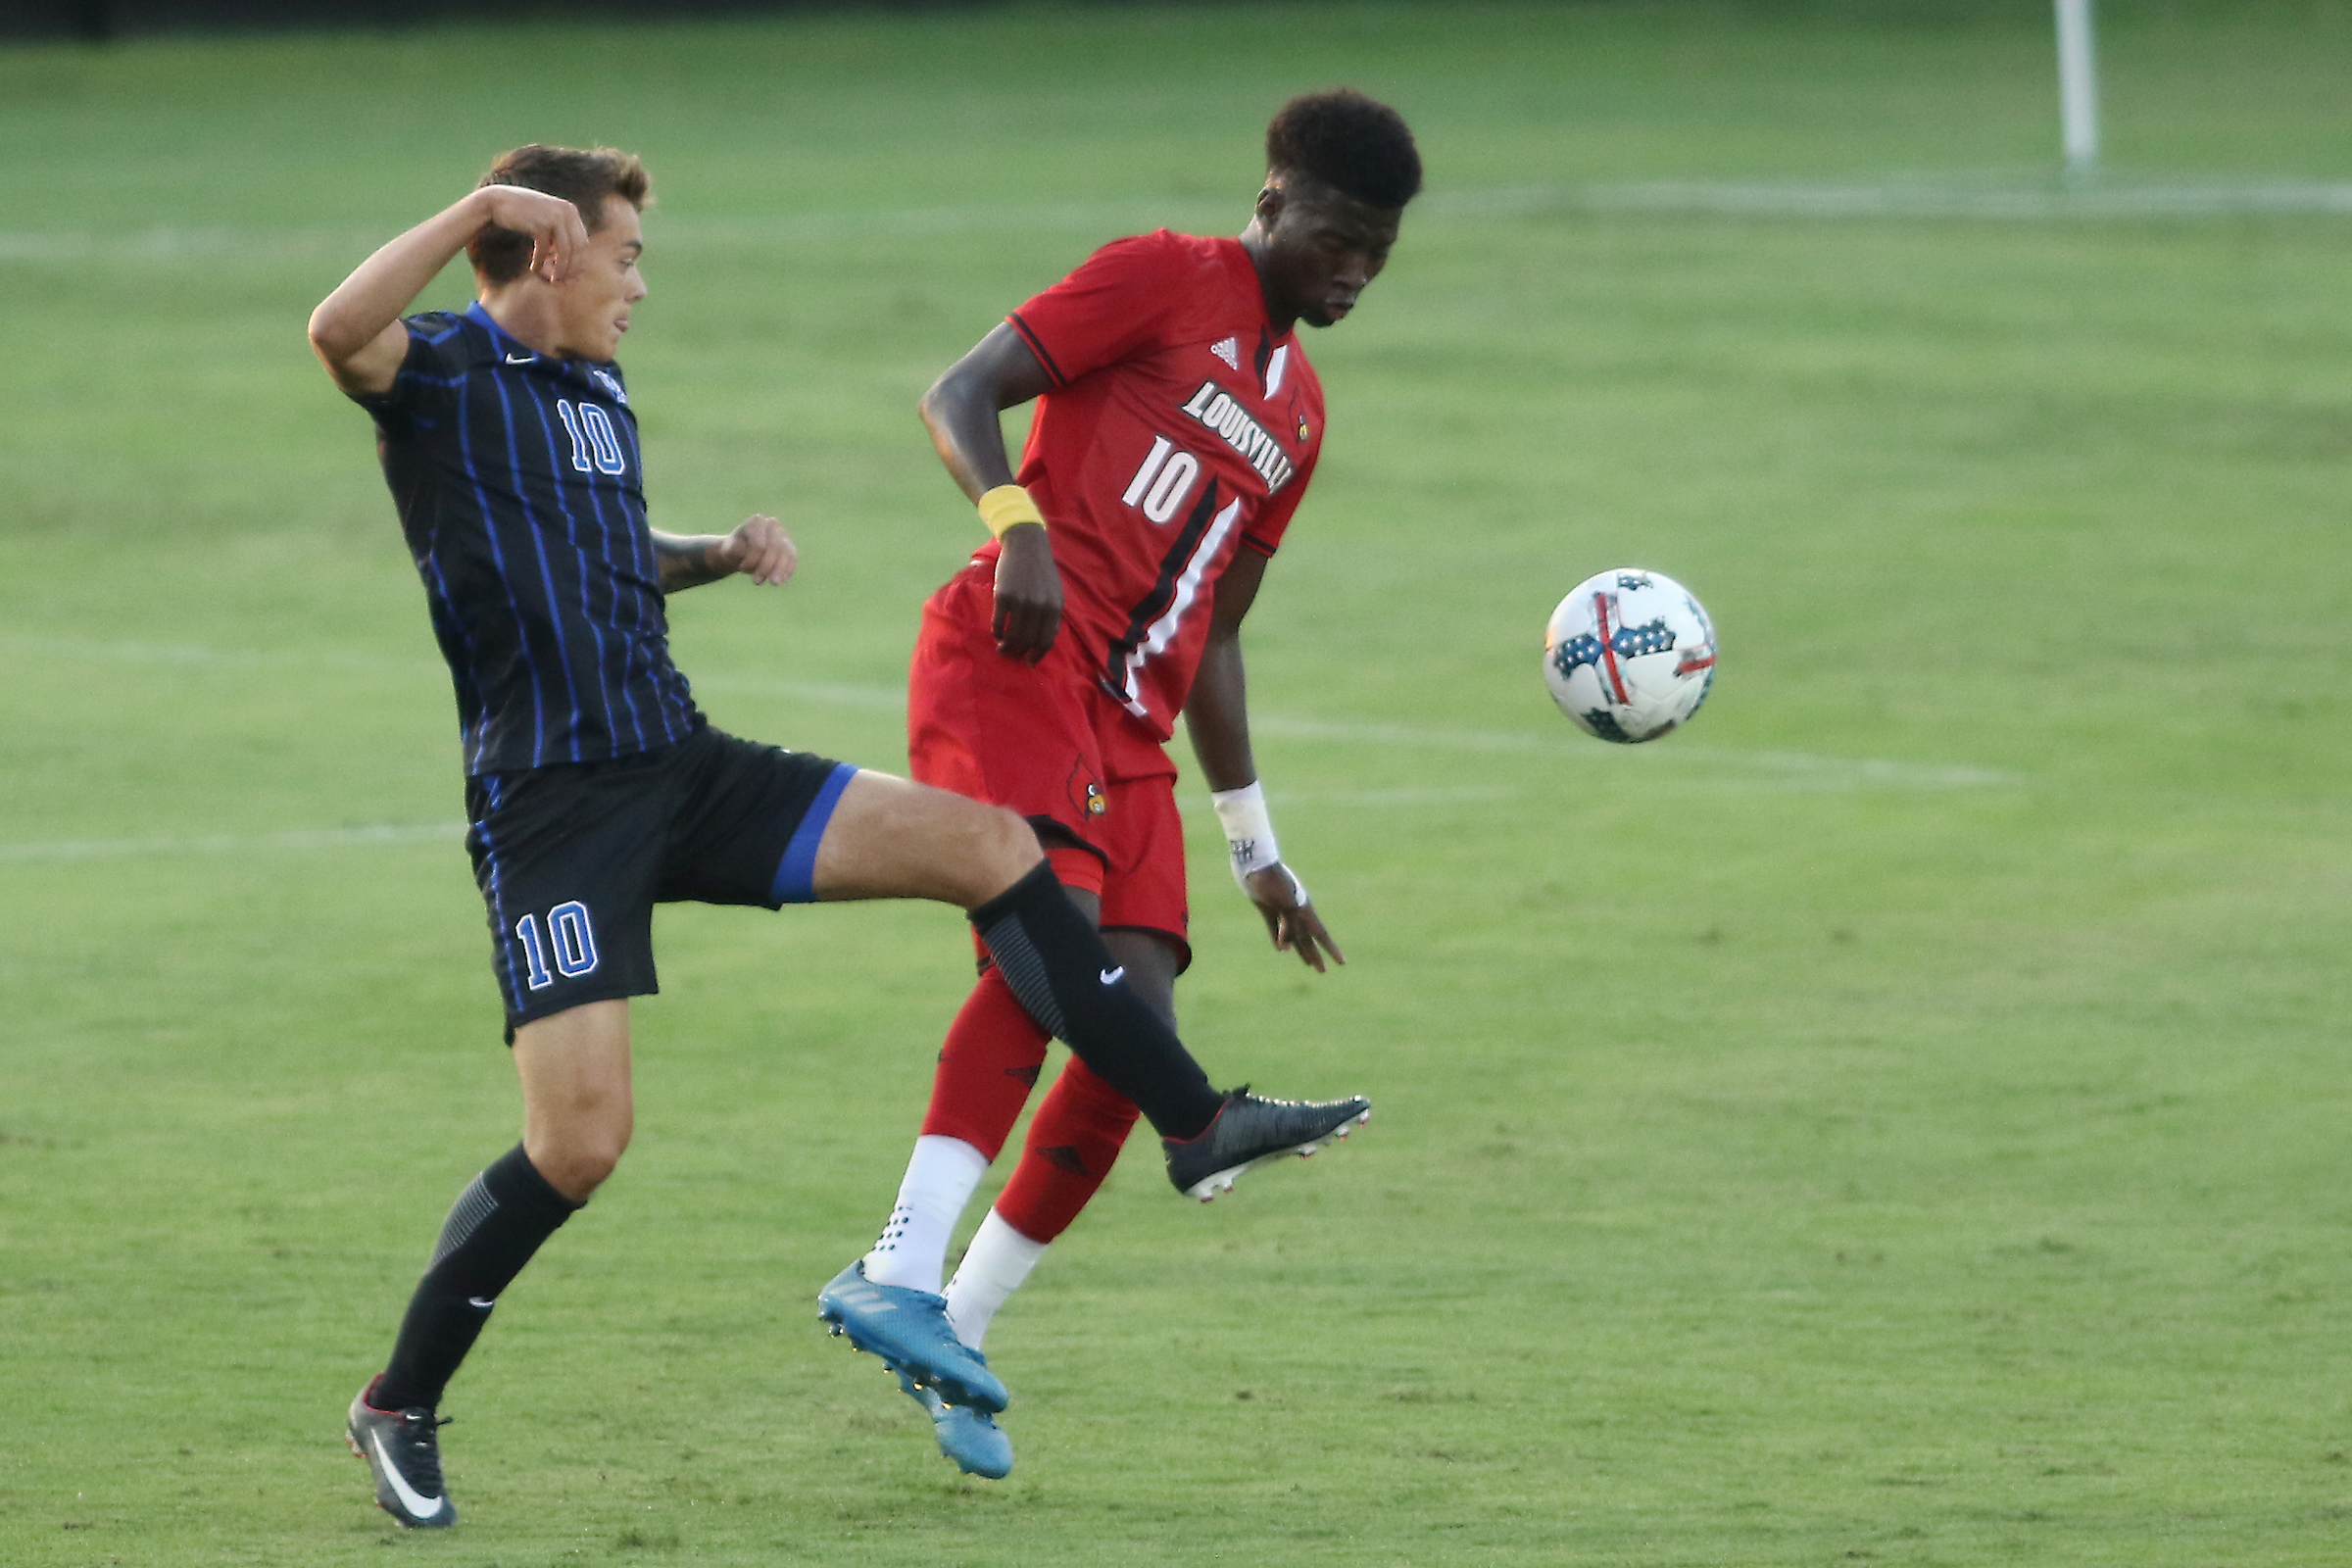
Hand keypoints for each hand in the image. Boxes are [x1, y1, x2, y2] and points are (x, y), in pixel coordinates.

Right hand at [470, 184, 592, 284]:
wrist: (497, 200)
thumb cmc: (522, 214)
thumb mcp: (545, 222)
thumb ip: (559, 236)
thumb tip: (573, 261)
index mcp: (571, 211)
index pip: (583, 243)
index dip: (579, 263)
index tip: (571, 277)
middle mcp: (567, 212)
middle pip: (578, 249)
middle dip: (571, 269)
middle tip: (563, 282)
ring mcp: (555, 217)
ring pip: (565, 253)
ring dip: (559, 270)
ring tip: (551, 281)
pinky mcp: (541, 224)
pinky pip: (544, 251)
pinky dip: (539, 262)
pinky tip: (533, 269)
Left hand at [712, 514, 796, 584]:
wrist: (741, 553)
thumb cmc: (734, 550)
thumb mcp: (729, 550)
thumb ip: (738, 550)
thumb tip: (753, 549)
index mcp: (756, 521)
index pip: (759, 544)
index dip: (752, 560)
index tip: (741, 569)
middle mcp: (772, 524)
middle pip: (775, 548)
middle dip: (767, 567)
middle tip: (756, 582)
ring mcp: (783, 535)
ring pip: (787, 553)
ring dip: (780, 570)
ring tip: (774, 583)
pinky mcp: (789, 546)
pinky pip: (793, 558)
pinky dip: (789, 569)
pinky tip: (783, 580)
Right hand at [991, 522, 1062, 661]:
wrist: (1026, 546)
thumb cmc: (1041, 570)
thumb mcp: (1055, 592)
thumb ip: (1052, 614)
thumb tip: (1045, 639)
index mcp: (1054, 607)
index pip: (1046, 640)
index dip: (1037, 654)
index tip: (1029, 662)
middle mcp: (1039, 607)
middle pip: (1028, 640)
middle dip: (1019, 653)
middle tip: (1012, 656)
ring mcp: (1021, 602)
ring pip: (1013, 635)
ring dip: (1006, 646)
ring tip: (1002, 649)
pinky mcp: (1004, 596)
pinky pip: (999, 623)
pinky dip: (997, 632)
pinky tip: (996, 634)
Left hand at [1244, 863, 1345, 972]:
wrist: (1256, 865)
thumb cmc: (1274, 882)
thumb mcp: (1284, 905)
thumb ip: (1288, 928)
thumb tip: (1284, 950)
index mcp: (1305, 911)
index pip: (1321, 935)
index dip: (1332, 950)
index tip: (1342, 963)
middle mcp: (1296, 913)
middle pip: (1308, 940)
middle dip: (1315, 956)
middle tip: (1322, 972)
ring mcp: (1281, 910)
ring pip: (1294, 936)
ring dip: (1300, 949)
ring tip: (1306, 962)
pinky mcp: (1267, 908)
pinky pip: (1274, 929)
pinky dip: (1278, 939)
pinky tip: (1280, 949)